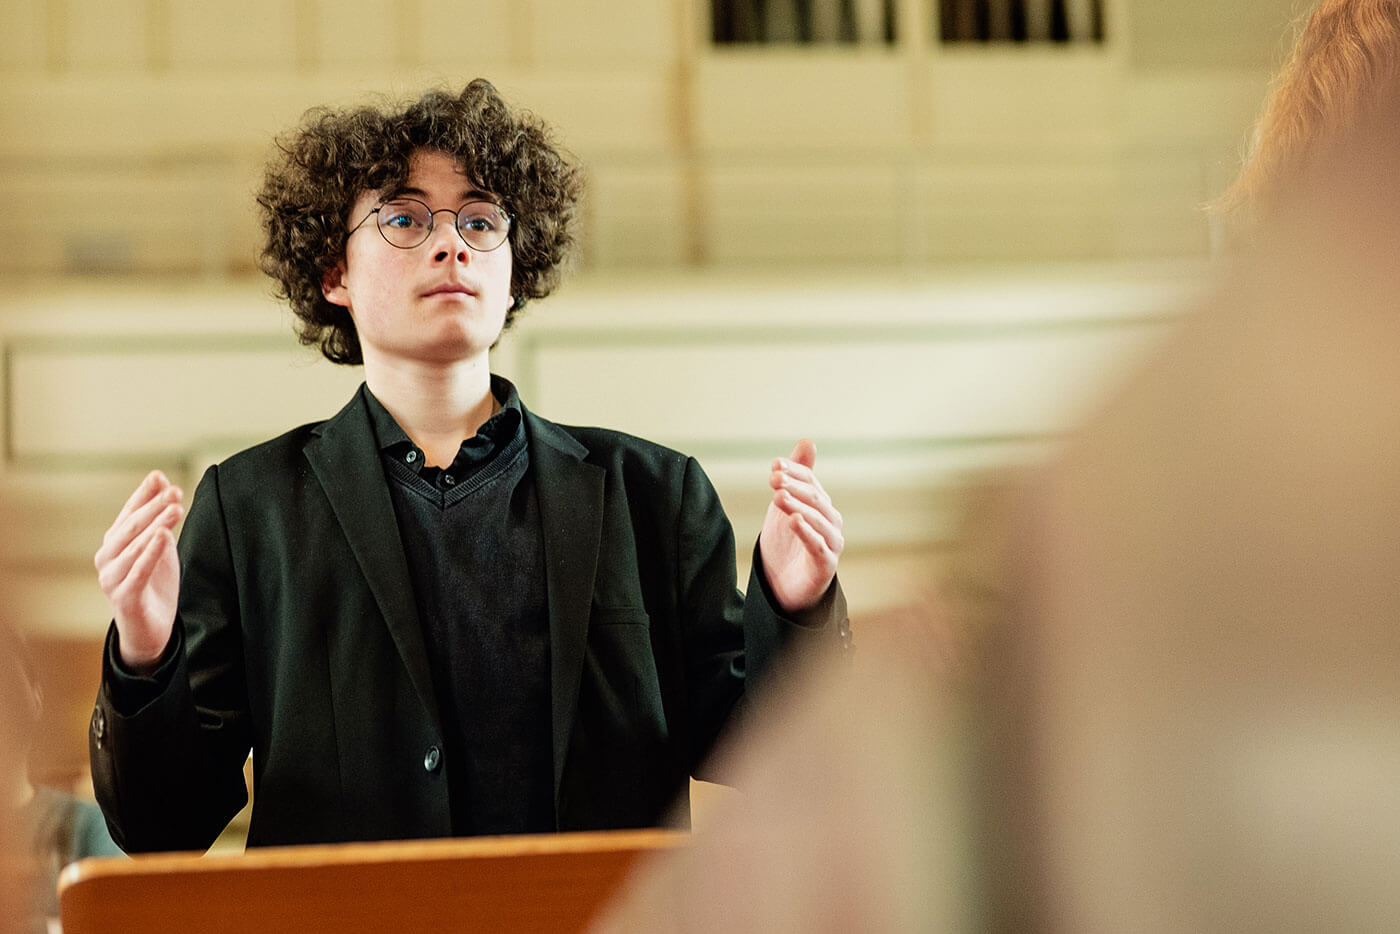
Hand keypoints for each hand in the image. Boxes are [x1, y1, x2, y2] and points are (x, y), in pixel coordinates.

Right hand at [94, 470, 183, 670]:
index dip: (143, 495)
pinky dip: (151, 553)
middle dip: (153, 507)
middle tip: (175, 492)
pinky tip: (165, 536)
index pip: (128, 513)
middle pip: (131, 527)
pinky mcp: (124, 597)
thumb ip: (160, 520)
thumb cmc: (154, 584)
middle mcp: (107, 558)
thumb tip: (164, 483)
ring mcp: (112, 578)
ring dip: (156, 526)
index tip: (160, 477)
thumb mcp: (160, 548)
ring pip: (134, 547)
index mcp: (114, 543)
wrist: (150, 629)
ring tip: (175, 509)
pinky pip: (138, 571)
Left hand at [759, 440, 843, 614]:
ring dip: (798, 506)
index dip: (794, 472)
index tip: (774, 465)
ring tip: (778, 497)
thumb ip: (797, 476)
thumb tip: (808, 441)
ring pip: (817, 520)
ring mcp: (830, 544)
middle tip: (773, 479)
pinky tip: (793, 521)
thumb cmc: (788, 544)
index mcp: (822, 506)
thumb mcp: (786, 506)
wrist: (784, 586)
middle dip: (794, 486)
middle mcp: (831, 522)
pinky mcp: (825, 565)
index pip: (811, 482)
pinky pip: (818, 546)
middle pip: (815, 499)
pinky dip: (807, 532)